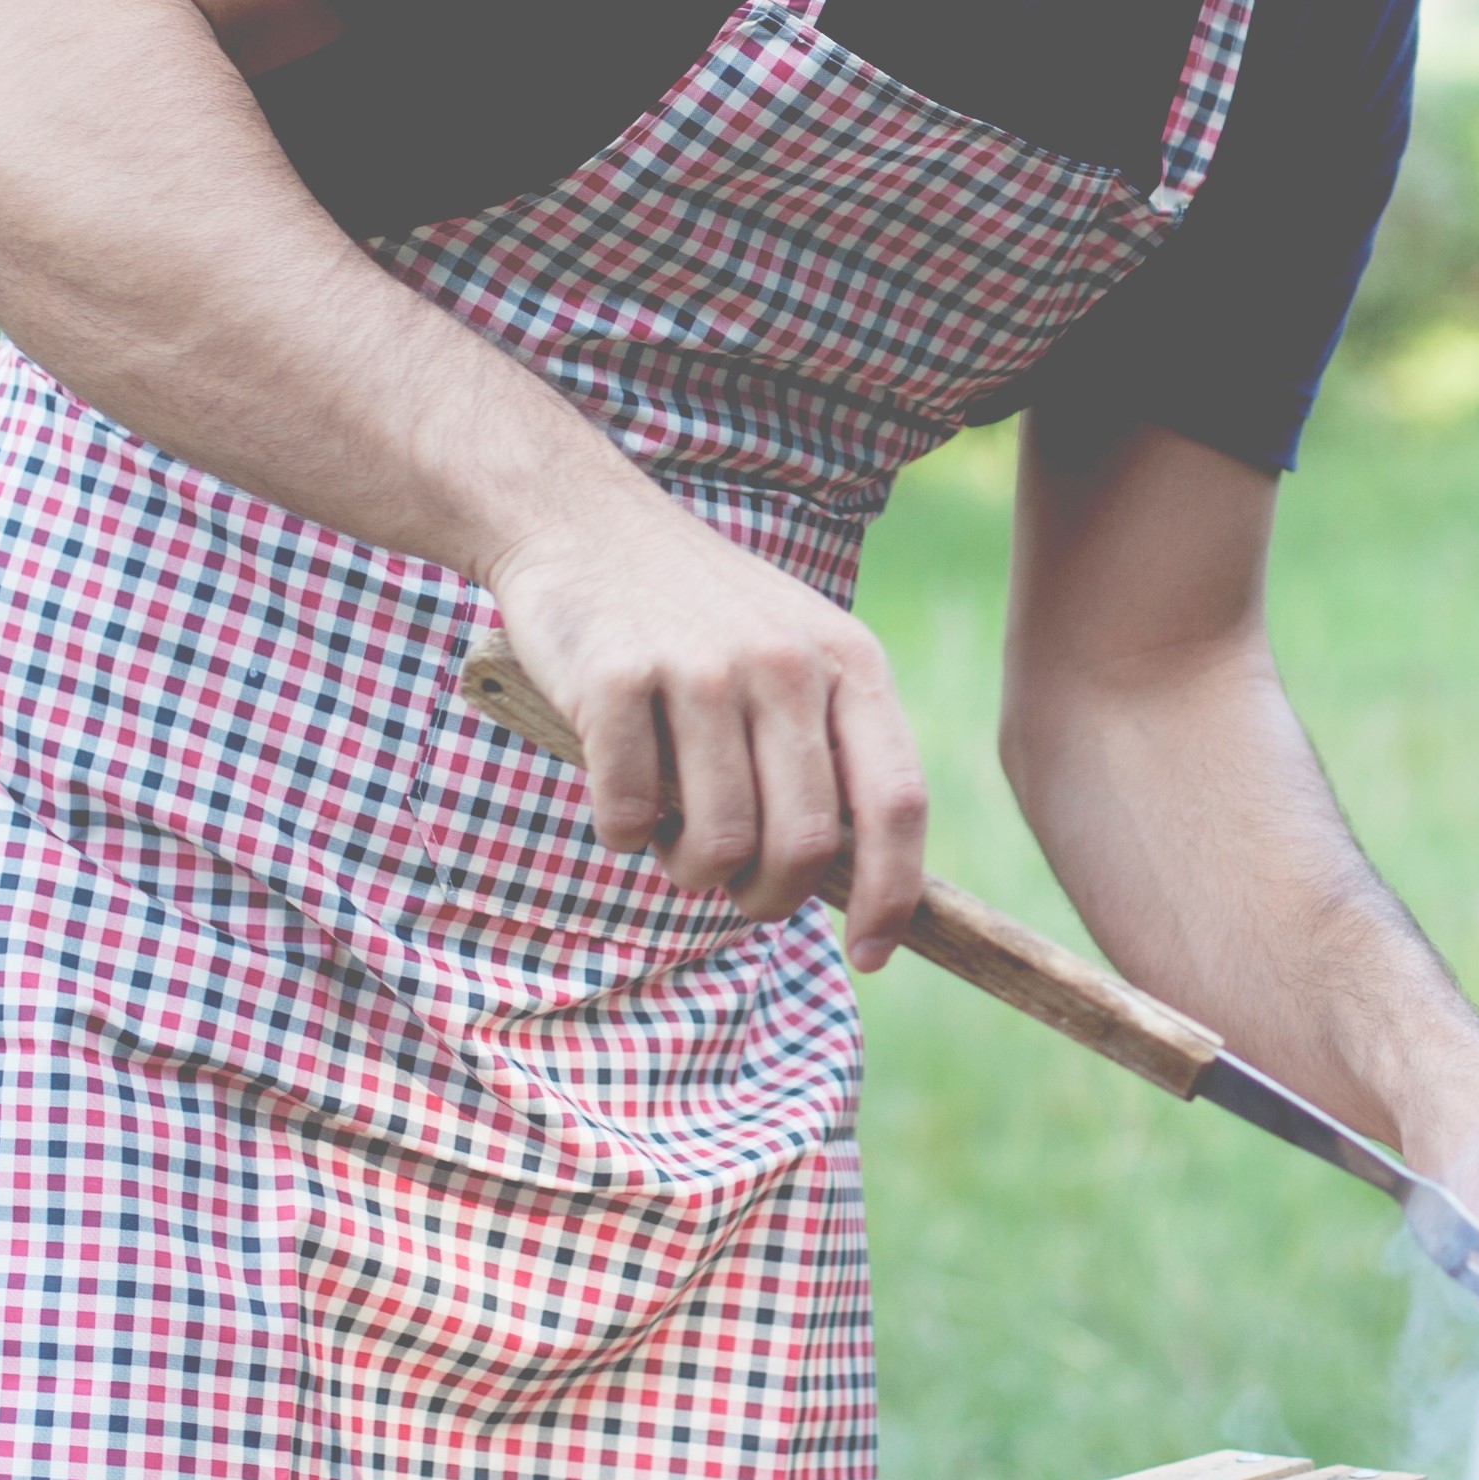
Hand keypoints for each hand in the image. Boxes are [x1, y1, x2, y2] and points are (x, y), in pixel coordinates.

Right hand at [482, 491, 933, 960]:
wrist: (581, 524)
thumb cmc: (697, 615)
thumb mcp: (793, 653)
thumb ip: (831, 747)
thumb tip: (863, 884)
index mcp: (849, 661)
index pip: (897, 804)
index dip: (891, 896)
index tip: (869, 955)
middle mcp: (786, 663)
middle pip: (803, 846)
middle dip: (766, 898)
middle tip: (732, 887)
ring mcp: (701, 669)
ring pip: (717, 847)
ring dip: (689, 870)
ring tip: (671, 835)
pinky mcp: (615, 680)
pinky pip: (630, 819)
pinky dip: (622, 834)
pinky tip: (618, 794)